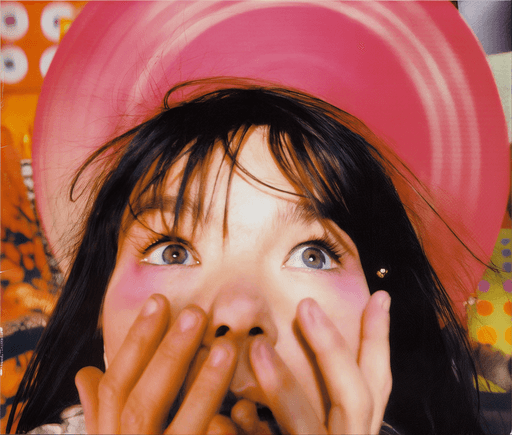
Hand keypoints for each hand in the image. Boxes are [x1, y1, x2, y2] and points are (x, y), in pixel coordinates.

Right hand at [75, 294, 237, 433]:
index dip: (136, 343)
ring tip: (227, 347)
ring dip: (204, 388)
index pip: (115, 386)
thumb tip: (86, 373)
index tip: (160, 302)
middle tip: (196, 313)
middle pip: (143, 404)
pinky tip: (244, 410)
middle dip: (169, 355)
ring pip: (182, 430)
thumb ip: (101, 411)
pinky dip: (224, 434)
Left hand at [248, 291, 391, 434]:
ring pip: (306, 425)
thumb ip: (317, 396)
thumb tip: (289, 338)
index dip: (379, 341)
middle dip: (332, 349)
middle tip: (306, 304)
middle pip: (354, 398)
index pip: (375, 383)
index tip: (379, 297)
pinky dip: (251, 430)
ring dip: (282, 386)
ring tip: (258, 347)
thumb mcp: (317, 422)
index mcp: (356, 428)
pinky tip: (230, 414)